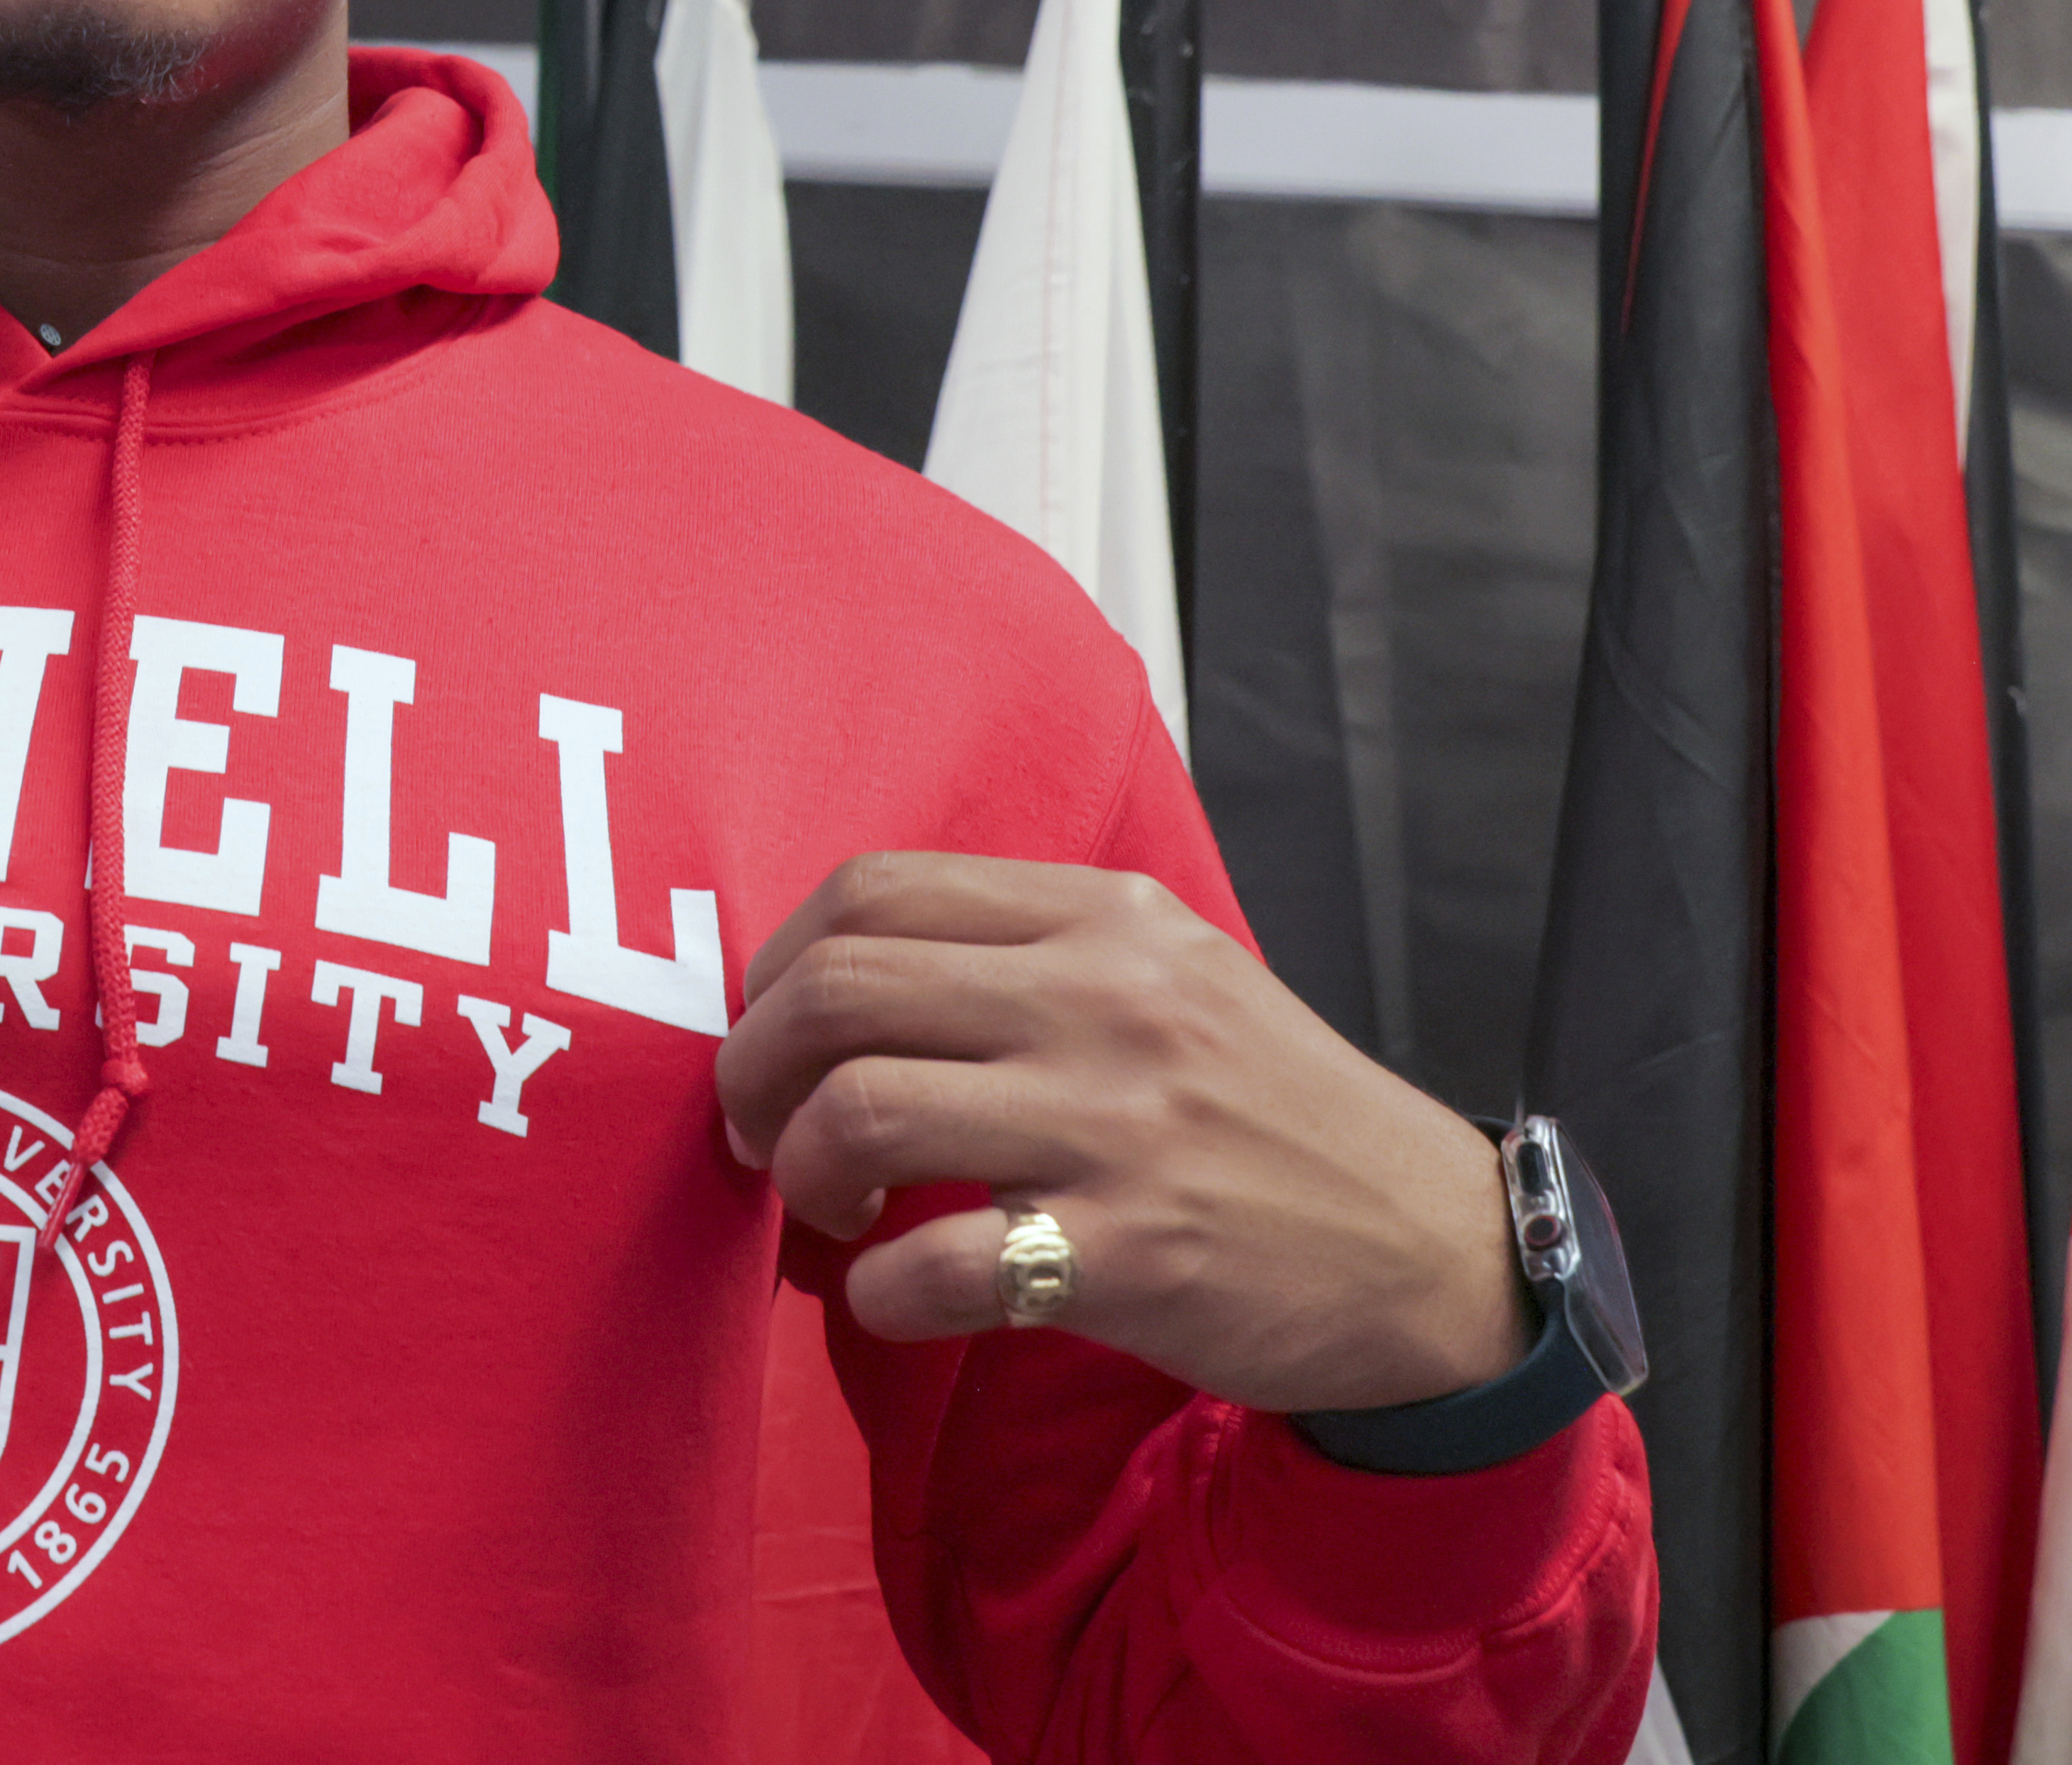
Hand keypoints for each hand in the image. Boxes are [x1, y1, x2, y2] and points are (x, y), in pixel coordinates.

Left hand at [711, 852, 1528, 1415]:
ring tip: (828, 1207)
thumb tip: (840, 982)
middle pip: (837, 991)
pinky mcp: (1129, 1256)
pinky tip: (896, 1296)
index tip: (775, 1033)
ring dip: (799, 1174)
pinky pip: (931, 1267)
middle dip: (752, 1067)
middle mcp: (1107, 1004)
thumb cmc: (1271, 1116)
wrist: (1434, 1255)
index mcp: (1107, 920)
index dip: (781, 964)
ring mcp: (1118, 1129)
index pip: (873, 889)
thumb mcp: (1173, 979)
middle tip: (757, 1130)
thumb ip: (1027, 958)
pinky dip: (876, 1294)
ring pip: (859, 1113)